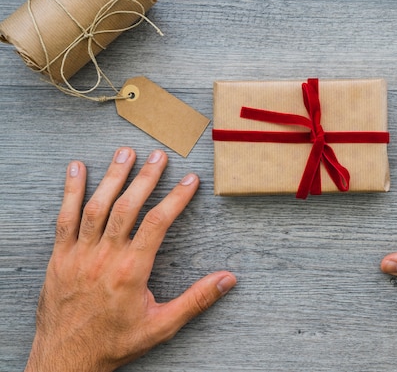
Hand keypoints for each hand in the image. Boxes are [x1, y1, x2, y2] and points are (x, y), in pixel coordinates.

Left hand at [25, 148, 236, 371]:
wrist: (66, 360)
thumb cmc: (114, 342)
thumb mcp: (162, 326)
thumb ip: (196, 300)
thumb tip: (228, 280)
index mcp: (131, 270)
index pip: (158, 222)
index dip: (176, 197)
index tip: (190, 179)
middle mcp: (104, 257)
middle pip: (127, 207)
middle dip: (145, 177)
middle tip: (158, 155)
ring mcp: (79, 254)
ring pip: (97, 206)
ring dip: (113, 177)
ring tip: (126, 152)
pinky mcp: (60, 257)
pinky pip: (64, 218)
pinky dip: (71, 191)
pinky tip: (77, 169)